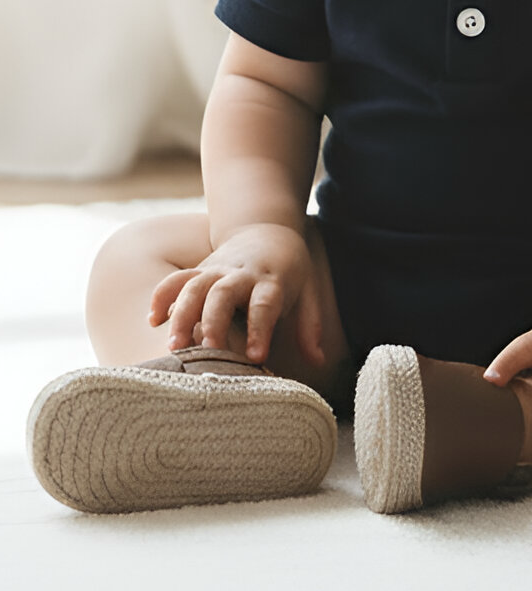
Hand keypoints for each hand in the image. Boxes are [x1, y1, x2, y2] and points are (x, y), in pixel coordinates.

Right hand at [148, 223, 323, 364]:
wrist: (267, 229)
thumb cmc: (289, 269)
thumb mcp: (308, 291)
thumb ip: (310, 325)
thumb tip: (319, 361)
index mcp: (271, 281)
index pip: (265, 304)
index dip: (260, 329)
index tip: (255, 356)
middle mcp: (241, 274)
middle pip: (223, 293)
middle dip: (214, 321)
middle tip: (209, 349)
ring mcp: (217, 269)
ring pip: (194, 286)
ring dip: (182, 314)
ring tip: (175, 346)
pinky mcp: (200, 269)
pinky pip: (177, 278)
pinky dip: (162, 295)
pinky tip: (153, 320)